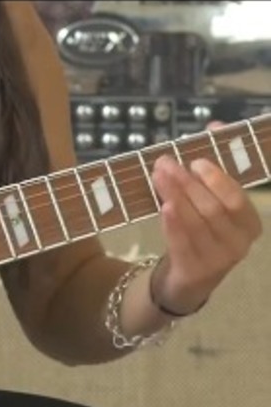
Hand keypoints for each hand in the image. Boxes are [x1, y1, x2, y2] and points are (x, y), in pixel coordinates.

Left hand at [150, 124, 262, 314]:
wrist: (187, 280)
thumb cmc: (200, 234)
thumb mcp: (210, 203)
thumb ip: (214, 169)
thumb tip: (215, 126)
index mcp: (249, 224)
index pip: (238, 200)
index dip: (218, 178)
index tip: (196, 160)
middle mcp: (239, 244)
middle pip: (213, 209)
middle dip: (188, 183)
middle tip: (165, 163)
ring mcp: (218, 261)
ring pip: (196, 223)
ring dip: (175, 196)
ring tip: (157, 175)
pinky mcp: (195, 271)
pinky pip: (182, 243)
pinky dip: (173, 223)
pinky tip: (163, 205)